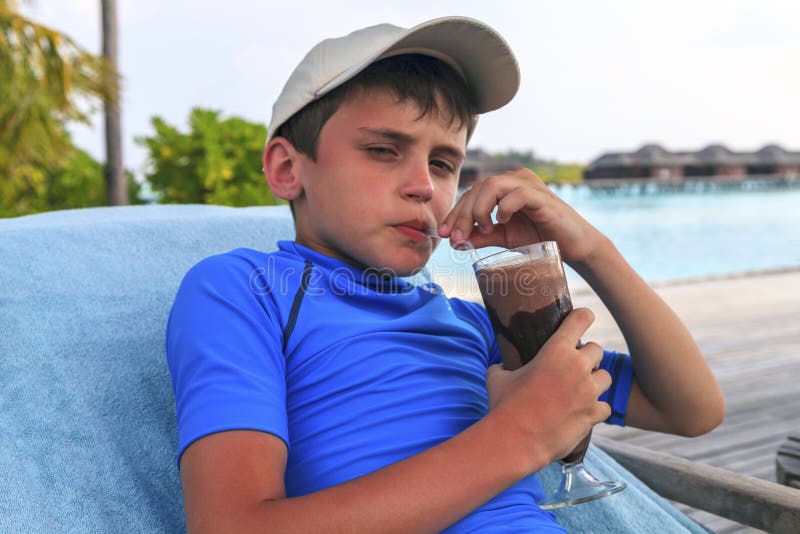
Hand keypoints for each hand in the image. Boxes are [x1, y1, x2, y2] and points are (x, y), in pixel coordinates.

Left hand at [439, 168, 604, 263]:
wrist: (573, 247)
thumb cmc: (539, 237)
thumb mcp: (503, 237)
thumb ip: (480, 236)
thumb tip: (454, 241)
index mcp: (504, 186)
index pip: (472, 193)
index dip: (456, 213)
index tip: (444, 233)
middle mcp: (515, 179)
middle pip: (478, 188)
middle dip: (463, 213)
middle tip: (456, 236)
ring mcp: (529, 185)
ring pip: (493, 185)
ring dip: (479, 209)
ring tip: (482, 229)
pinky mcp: (542, 196)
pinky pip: (517, 193)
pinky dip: (504, 208)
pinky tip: (501, 223)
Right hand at [484, 308, 611, 466]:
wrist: (515, 440)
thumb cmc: (504, 406)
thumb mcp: (497, 378)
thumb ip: (503, 367)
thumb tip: (500, 367)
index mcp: (556, 350)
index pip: (581, 319)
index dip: (583, 317)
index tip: (583, 319)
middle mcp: (577, 367)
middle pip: (597, 349)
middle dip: (588, 356)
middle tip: (575, 365)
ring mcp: (588, 392)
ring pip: (606, 377)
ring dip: (596, 381)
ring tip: (582, 389)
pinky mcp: (593, 414)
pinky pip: (605, 406)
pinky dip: (596, 408)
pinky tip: (584, 412)